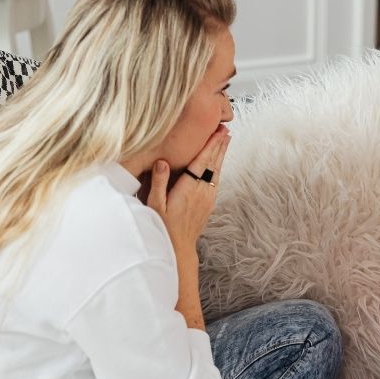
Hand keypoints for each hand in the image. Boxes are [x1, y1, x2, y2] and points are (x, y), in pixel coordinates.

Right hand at [146, 125, 230, 252]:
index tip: (218, 132)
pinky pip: (215, 181)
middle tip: (225, 129)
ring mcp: (207, 199)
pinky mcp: (208, 204)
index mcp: (188, 189)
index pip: (202, 162)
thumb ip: (158, 182)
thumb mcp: (154, 205)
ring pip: (217, 171)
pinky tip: (218, 163)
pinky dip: (218, 168)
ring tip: (225, 140)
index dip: (211, 145)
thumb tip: (162, 161)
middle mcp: (201, 192)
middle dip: (219, 145)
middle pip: (213, 164)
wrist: (178, 249)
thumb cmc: (163, 227)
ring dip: (221, 155)